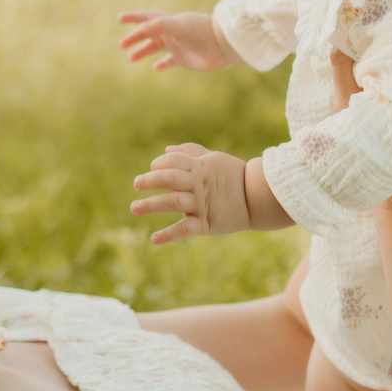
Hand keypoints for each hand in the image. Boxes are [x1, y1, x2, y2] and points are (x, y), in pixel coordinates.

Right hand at [117, 10, 237, 72]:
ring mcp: (178, 45)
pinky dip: (162, 64)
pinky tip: (155, 68)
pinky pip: (170, 60)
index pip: (147, 18)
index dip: (133, 18)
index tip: (119, 18)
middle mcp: (172, 33)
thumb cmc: (201, 32)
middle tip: (121, 45)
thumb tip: (143, 28)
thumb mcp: (178, 27)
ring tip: (131, 58)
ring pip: (156, 47)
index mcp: (169, 23)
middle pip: (149, 34)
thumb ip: (160, 26)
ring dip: (143, 51)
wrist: (222, 44)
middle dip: (135, 38)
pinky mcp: (185, 58)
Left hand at [132, 145, 288, 242]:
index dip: (161, 163)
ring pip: (173, 202)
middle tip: (136, 184)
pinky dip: (169, 234)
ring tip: (134, 208)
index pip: (174, 161)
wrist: (258, 199)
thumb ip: (190, 153)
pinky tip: (154, 239)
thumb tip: (165, 151)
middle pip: (170, 179)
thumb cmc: (234, 176)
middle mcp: (198, 184)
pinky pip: (185, 229)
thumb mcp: (214, 159)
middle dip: (151, 180)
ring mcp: (201, 204)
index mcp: (200, 167)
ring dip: (151, 204)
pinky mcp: (206, 223)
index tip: (152, 168)